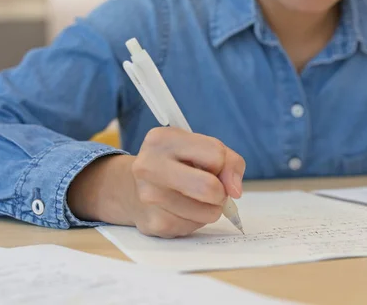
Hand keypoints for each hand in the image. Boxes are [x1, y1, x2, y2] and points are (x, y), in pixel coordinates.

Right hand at [68, 127, 245, 237]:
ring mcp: (149, 197)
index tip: (214, 168)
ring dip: (211, 208)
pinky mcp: (154, 223)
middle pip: (209, 187)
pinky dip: (196, 219)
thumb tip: (235, 190)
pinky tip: (181, 209)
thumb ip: (228, 161)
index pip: (216, 155)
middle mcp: (149, 166)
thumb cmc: (176, 164)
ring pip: (208, 212)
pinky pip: (195, 226)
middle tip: (213, 189)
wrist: (131, 188)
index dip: (223, 165)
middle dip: (221, 192)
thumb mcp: (200, 148)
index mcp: (162, 139)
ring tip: (194, 198)